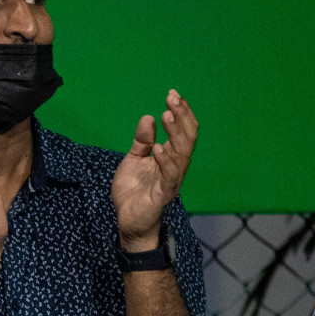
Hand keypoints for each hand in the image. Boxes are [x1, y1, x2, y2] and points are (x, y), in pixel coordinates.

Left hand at [113, 90, 197, 249]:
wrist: (127, 221)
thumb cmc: (133, 192)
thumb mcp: (133, 160)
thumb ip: (142, 141)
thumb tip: (148, 117)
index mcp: (170, 157)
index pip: (182, 130)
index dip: (180, 112)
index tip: (172, 94)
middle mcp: (176, 166)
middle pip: (187, 138)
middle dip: (182, 117)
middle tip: (172, 98)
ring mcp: (171, 180)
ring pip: (182, 154)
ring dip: (176, 133)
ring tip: (167, 115)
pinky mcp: (163, 195)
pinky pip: (169, 176)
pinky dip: (165, 161)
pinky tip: (159, 148)